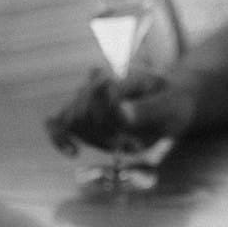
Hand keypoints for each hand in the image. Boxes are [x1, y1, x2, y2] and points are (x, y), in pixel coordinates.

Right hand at [45, 68, 196, 155]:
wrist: (168, 103)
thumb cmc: (172, 104)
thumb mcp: (170, 106)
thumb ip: (147, 109)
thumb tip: (120, 113)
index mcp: (120, 74)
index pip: (100, 93)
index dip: (112, 122)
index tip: (134, 142)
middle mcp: (98, 81)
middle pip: (82, 111)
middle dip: (103, 134)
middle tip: (131, 143)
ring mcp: (86, 97)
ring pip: (70, 120)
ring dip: (93, 140)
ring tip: (120, 144)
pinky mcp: (79, 114)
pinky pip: (56, 123)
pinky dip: (60, 138)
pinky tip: (74, 152)